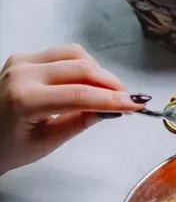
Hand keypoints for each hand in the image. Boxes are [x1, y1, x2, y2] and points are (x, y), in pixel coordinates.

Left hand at [0, 44, 144, 175]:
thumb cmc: (11, 147)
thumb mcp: (49, 141)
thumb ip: (82, 121)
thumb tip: (114, 110)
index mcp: (25, 100)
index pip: (81, 94)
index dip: (114, 99)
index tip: (138, 104)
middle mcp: (22, 74)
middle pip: (81, 68)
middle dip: (111, 83)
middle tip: (129, 100)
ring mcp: (21, 61)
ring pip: (74, 55)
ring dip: (99, 72)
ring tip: (110, 92)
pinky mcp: (24, 58)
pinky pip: (62, 54)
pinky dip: (83, 66)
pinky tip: (90, 84)